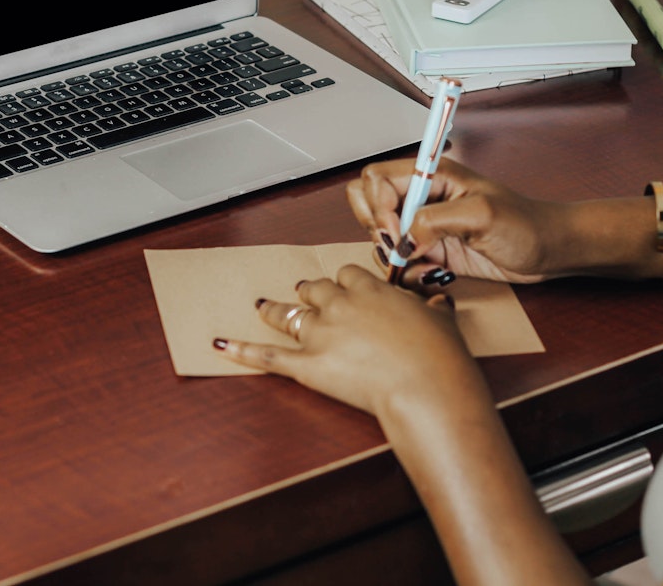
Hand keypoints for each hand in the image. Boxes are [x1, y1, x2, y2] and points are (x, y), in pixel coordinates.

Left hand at [213, 264, 473, 415]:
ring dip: (274, 309)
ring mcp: (320, 334)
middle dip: (309, 292)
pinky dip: (241, 349)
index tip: (344, 285)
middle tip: (304, 292)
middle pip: (315, 289)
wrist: (426, 387)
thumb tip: (440, 303)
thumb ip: (433, 309)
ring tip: (262, 305)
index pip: (346, 274)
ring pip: (289, 314)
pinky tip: (220, 342)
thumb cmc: (438, 356)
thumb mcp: (442, 321)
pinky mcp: (307, 365)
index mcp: (370, 290)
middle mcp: (340, 305)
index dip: (343, 281)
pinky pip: (267, 356)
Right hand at [346, 157, 564, 287]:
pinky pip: (399, 262)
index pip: (376, 178)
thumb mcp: (481, 214)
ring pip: (379, 237)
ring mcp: (423, 225)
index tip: (397, 231)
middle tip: (400, 248)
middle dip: (376, 230)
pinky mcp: (430, 251)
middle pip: (367, 203)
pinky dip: (408, 273)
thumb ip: (434, 220)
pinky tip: (434, 275)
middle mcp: (422, 197)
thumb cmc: (526, 224)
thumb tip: (403, 239)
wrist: (548, 251)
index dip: (377, 206)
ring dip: (393, 256)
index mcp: (431, 176)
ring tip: (424, 264)